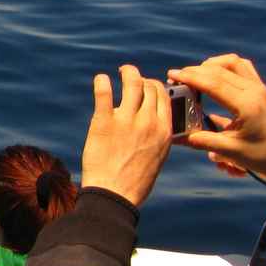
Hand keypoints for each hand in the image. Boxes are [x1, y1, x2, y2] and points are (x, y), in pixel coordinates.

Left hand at [80, 65, 170, 207]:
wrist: (114, 194)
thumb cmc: (136, 180)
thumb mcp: (158, 155)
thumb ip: (158, 134)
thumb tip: (153, 117)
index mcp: (164, 129)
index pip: (163, 95)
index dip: (155, 85)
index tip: (148, 84)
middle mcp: (148, 121)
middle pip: (148, 86)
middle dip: (140, 77)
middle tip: (131, 75)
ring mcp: (126, 120)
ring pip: (131, 83)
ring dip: (127, 72)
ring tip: (120, 71)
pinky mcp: (103, 121)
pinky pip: (104, 93)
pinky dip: (102, 82)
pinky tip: (101, 79)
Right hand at [167, 54, 265, 195]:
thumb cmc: (260, 156)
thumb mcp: (229, 151)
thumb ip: (201, 140)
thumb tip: (175, 136)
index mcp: (247, 105)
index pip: (213, 83)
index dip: (190, 77)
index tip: (172, 75)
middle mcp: (254, 91)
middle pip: (219, 70)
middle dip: (194, 71)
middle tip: (177, 77)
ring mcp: (259, 87)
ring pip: (232, 62)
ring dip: (210, 65)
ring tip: (194, 75)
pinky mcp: (260, 87)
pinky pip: (241, 66)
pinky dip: (224, 65)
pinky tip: (213, 74)